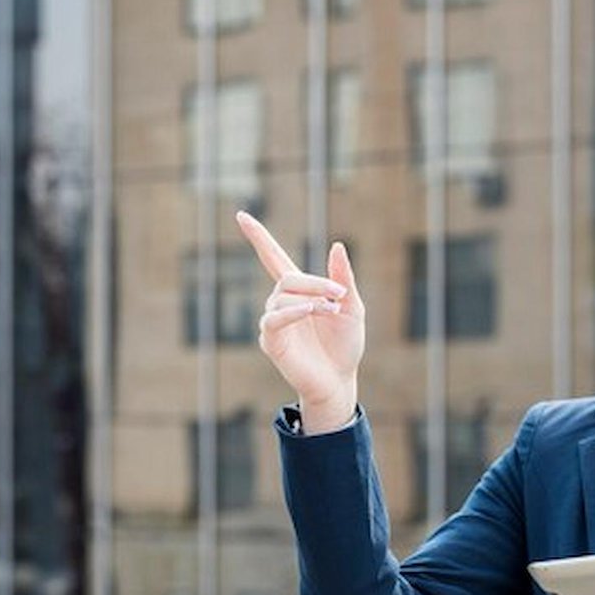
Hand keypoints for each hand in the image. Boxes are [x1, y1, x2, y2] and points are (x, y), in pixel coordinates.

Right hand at [236, 210, 365, 430]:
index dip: (258, 237)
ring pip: (283, 296)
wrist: (340, 380)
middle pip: (288, 277)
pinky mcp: (271, 341)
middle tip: (340, 297)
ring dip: (311, 299)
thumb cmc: (345, 346)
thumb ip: (343, 279)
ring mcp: (274, 322)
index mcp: (300, 292)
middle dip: (316, 283)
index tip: (241, 215)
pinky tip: (310, 311)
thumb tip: (337, 245)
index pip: (272, 258)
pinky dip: (292, 311)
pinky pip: (274, 318)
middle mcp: (282, 303)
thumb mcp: (352, 307)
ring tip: (332, 311)